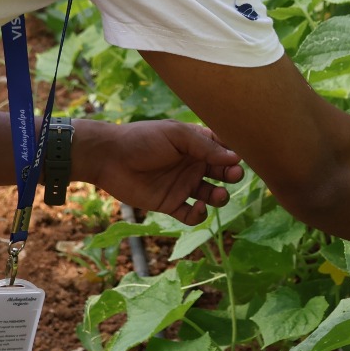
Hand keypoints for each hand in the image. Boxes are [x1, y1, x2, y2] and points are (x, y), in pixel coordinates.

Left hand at [76, 119, 243, 224]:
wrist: (110, 158)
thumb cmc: (143, 139)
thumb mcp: (177, 135)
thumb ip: (205, 146)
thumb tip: (236, 157)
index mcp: (195, 144)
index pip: (223, 149)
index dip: (233, 154)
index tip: (240, 157)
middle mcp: (192, 165)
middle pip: (221, 173)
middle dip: (231, 175)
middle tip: (232, 175)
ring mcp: (183, 185)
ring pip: (211, 195)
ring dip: (220, 197)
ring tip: (217, 195)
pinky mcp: (171, 203)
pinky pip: (192, 214)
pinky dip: (200, 215)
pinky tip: (198, 207)